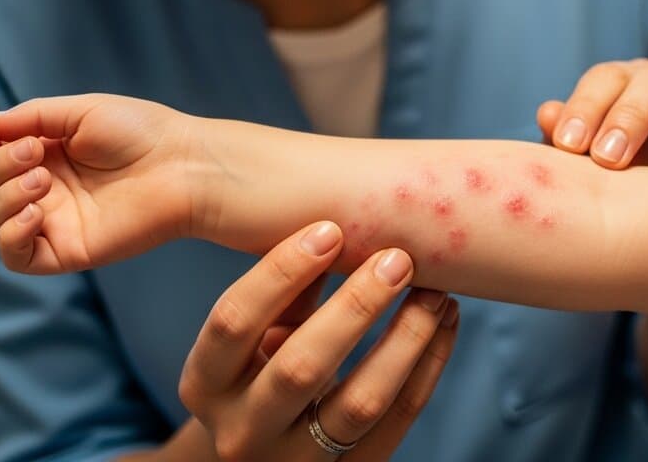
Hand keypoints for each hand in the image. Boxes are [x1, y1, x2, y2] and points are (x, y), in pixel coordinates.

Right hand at [0, 93, 204, 272]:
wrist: (181, 165)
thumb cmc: (140, 132)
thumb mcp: (80, 111)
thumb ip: (30, 117)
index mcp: (46, 154)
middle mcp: (45, 189)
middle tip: (37, 153)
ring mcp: (54, 221)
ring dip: (4, 197)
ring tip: (44, 179)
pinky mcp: (65, 250)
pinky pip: (15, 256)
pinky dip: (11, 235)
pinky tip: (37, 212)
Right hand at [181, 224, 458, 461]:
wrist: (259, 458)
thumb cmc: (258, 370)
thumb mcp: (251, 336)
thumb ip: (282, 290)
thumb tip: (333, 210)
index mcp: (203, 384)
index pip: (232, 322)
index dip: (280, 271)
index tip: (330, 226)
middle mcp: (240, 431)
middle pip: (300, 366)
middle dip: (356, 305)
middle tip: (398, 257)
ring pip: (360, 403)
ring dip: (406, 339)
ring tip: (435, 289)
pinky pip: (398, 422)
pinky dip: (427, 366)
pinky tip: (444, 322)